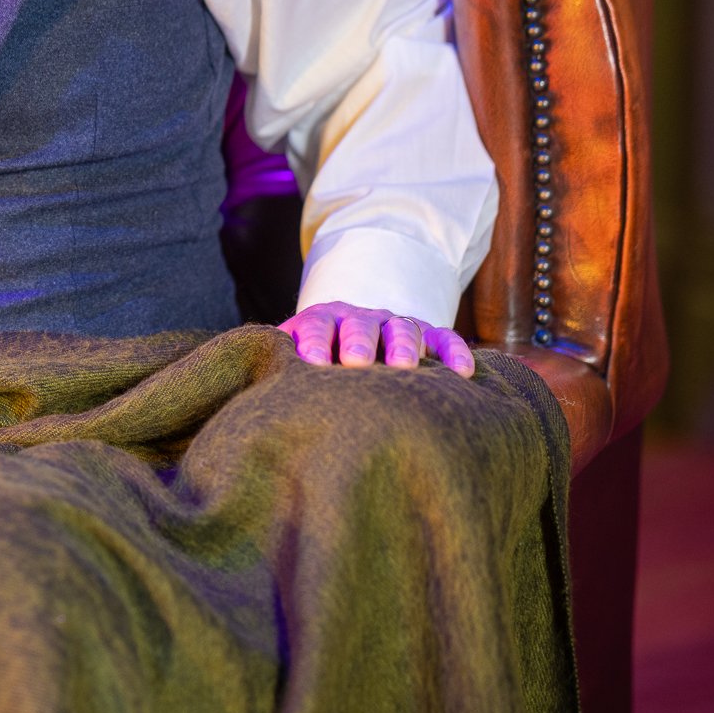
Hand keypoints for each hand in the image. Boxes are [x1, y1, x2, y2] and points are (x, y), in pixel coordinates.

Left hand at [281, 301, 475, 377]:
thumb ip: (275, 371)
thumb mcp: (291, 362)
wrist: (349, 342)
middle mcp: (359, 319)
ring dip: (402, 345)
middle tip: (355, 362)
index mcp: (321, 322)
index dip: (313, 342)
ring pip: (402, 328)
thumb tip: (249, 393)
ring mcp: (394, 325)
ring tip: (403, 367)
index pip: (315, 326)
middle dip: (357, 341)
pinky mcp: (427, 337)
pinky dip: (454, 351)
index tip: (311, 362)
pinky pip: (444, 338)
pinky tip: (463, 372)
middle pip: (359, 323)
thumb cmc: (314, 367)